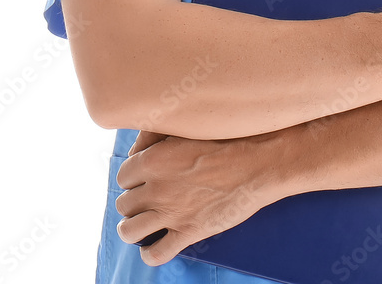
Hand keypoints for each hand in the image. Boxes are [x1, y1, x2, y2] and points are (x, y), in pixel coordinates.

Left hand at [115, 130, 282, 265]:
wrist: (258, 163)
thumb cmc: (228, 140)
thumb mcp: (187, 129)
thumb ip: (156, 138)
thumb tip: (136, 151)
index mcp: (153, 159)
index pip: (123, 176)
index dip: (132, 179)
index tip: (142, 180)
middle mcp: (156, 187)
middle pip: (124, 203)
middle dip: (133, 202)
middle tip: (146, 200)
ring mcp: (171, 212)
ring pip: (129, 231)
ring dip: (132, 229)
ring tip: (141, 225)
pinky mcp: (188, 232)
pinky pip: (155, 253)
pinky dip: (150, 254)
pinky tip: (154, 247)